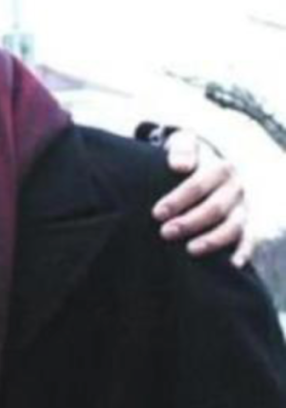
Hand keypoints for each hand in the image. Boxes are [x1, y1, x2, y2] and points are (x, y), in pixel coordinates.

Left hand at [152, 130, 248, 264]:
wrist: (205, 163)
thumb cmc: (187, 156)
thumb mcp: (183, 143)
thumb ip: (181, 149)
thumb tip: (179, 167)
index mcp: (221, 167)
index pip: (198, 185)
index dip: (177, 200)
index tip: (157, 214)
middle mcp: (237, 188)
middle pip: (215, 208)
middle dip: (190, 222)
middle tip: (165, 233)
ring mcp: (244, 207)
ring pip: (233, 226)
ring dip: (213, 240)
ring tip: (190, 250)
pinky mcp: (247, 223)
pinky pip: (249, 239)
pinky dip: (243, 251)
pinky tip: (232, 264)